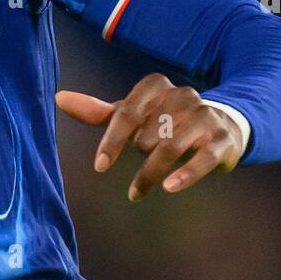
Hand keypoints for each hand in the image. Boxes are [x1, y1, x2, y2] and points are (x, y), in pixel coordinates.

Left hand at [55, 73, 245, 201]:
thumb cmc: (164, 121)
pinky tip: (169, 188)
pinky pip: (202, 158)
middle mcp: (183, 96)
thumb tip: (58, 97)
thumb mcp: (132, 114)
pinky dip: (185, 174)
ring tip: (136, 193)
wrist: (220, 125)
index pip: (127, 112)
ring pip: (170, 148)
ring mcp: (205, 116)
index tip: (100, 166)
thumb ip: (98, 111)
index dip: (112, 140)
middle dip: (140, 152)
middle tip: (143, 157)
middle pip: (147, 134)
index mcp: (156, 86)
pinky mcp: (222, 139)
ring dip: (150, 173)